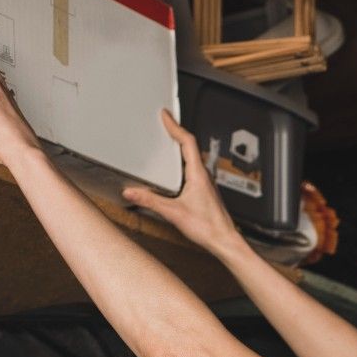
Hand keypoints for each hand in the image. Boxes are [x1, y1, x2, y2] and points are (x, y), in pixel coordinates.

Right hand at [122, 111, 241, 255]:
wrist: (224, 241)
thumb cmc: (207, 228)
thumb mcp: (173, 213)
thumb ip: (150, 201)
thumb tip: (132, 192)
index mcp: (198, 174)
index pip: (187, 141)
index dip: (175, 126)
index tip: (166, 115)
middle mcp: (204, 175)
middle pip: (190, 145)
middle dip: (176, 131)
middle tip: (166, 122)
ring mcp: (206, 183)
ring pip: (193, 157)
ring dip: (181, 146)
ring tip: (169, 139)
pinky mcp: (206, 191)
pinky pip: (194, 168)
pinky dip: (184, 160)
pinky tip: (178, 167)